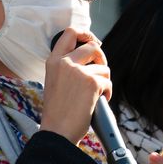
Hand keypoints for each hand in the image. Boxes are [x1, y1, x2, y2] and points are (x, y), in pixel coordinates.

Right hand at [40, 27, 110, 143]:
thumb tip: (93, 55)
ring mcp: (79, 72)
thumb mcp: (55, 81)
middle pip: (93, 46)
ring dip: (104, 81)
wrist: (57, 131)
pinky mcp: (92, 83)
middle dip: (101, 59)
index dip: (86, 34)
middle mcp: (65, 62)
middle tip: (100, 73)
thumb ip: (68, 66)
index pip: (70, 32)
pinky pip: (108, 82)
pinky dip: (107, 93)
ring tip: (95, 95)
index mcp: (54, 61)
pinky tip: (97, 102)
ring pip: (104, 68)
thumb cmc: (58, 111)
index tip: (93, 42)